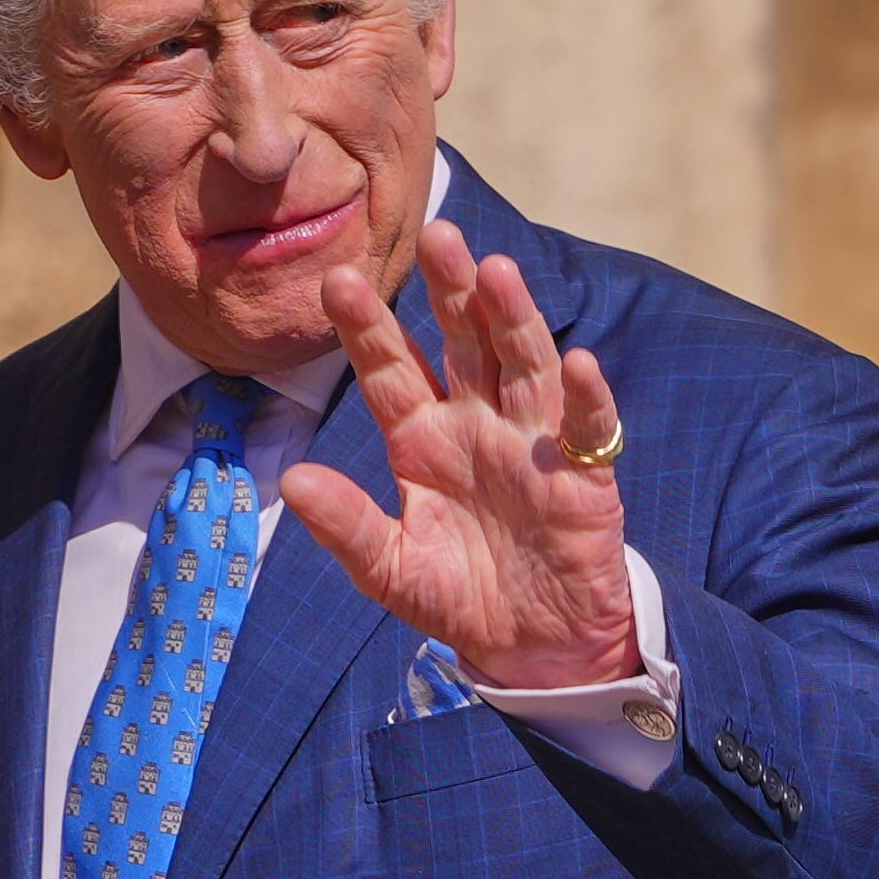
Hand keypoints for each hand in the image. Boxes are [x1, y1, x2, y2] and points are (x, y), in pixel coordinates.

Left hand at [282, 220, 639, 687]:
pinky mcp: (583, 474)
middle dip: (450, 290)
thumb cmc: (459, 599)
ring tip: (496, 271)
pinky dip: (584, 397)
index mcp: (422, 439)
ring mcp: (532, 443)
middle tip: (434, 233)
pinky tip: (577, 364)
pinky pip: (586, 427)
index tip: (335, 281)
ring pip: (523, 364)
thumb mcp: (390, 570)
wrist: (534, 645)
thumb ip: (348, 527)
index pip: (392, 369)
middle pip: (465, 342)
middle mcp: (477, 425)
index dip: (368, 327)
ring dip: (513, 318)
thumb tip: (292, 483)